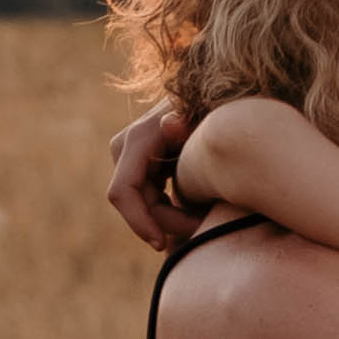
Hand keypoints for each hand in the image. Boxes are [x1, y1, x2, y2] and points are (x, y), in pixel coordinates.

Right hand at [107, 103, 201, 252]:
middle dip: (168, 223)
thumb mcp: (205, 112)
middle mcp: (127, 147)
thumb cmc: (214, 105)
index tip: (161, 244)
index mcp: (138, 138)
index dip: (138, 222)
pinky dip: (171, 210)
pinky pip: (151, 198)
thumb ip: (189, 119)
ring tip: (205, 220)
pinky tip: (196, 215)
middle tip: (203, 229)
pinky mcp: (143, 164)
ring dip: (172, 219)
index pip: (122, 192)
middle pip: (138, 204)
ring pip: (144, 205)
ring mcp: (133, 157)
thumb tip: (169, 123)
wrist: (216, 94)